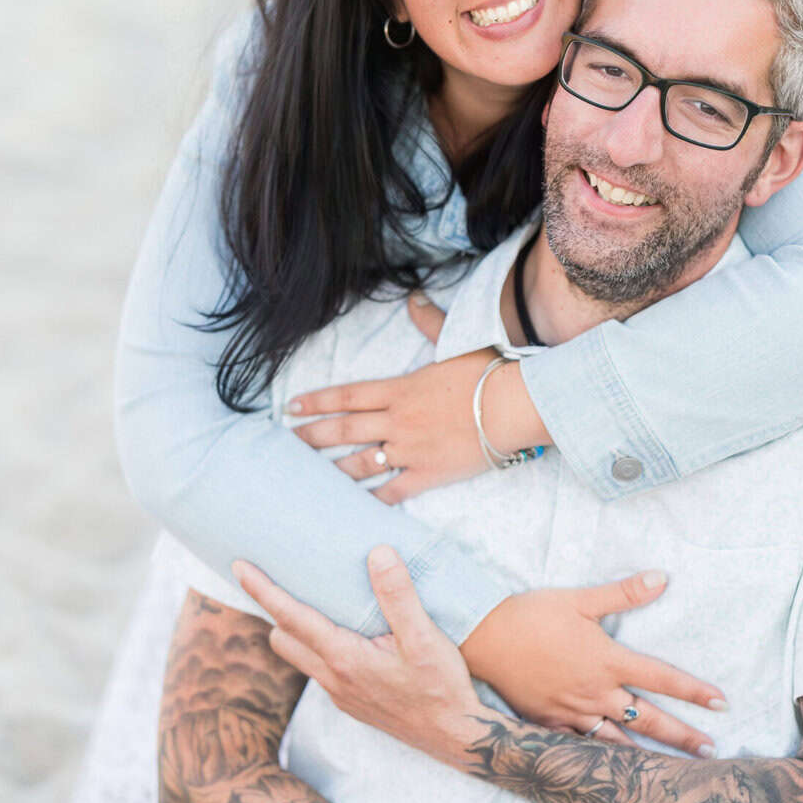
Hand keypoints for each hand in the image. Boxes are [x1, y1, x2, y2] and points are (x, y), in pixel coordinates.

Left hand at [233, 546, 487, 768]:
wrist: (455, 737)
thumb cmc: (440, 686)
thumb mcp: (424, 637)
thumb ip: (397, 595)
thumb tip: (377, 552)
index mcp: (343, 658)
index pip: (290, 617)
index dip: (263, 590)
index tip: (239, 565)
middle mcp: (333, 678)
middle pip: (283, 638)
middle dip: (271, 608)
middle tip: (270, 576)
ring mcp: (341, 694)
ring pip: (300, 655)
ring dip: (293, 628)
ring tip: (306, 599)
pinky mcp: (353, 702)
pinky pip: (320, 668)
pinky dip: (316, 645)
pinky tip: (342, 632)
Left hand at [285, 296, 547, 503]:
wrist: (514, 407)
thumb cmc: (489, 374)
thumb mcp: (457, 343)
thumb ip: (429, 322)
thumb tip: (414, 297)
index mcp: (401, 389)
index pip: (348, 395)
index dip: (317, 401)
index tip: (293, 407)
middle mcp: (398, 421)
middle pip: (345, 430)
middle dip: (313, 436)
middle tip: (288, 442)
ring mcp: (410, 450)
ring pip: (360, 463)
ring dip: (332, 470)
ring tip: (310, 476)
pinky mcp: (428, 474)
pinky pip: (392, 490)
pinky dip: (371, 498)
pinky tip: (353, 505)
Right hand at [461, 580, 725, 756]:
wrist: (482, 639)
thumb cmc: (530, 614)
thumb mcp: (578, 599)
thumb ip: (623, 593)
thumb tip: (662, 578)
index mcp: (607, 659)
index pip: (663, 677)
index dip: (695, 691)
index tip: (722, 703)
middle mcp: (596, 692)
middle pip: (649, 718)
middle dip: (682, 736)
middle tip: (710, 752)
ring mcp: (573, 712)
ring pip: (619, 740)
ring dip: (649, 755)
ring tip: (672, 771)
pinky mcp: (549, 724)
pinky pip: (583, 747)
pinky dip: (603, 760)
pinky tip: (614, 770)